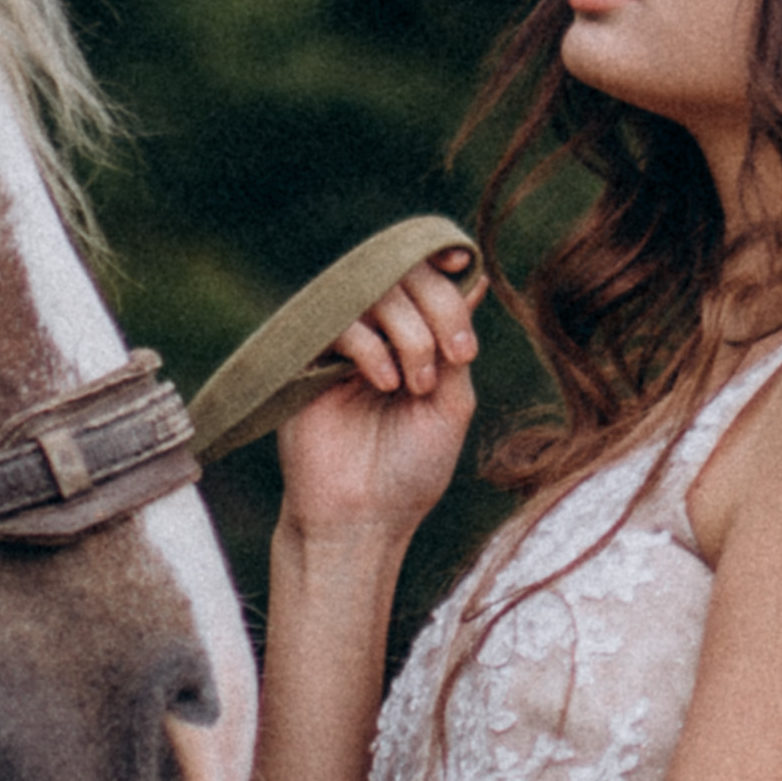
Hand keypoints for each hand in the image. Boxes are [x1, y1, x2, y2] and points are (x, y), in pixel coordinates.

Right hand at [275, 251, 482, 547]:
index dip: (442, 262)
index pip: (427, 279)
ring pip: (375, 293)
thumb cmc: (411, 470)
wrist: (365, 518)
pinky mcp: (308, 361)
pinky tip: (386, 384)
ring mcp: (343, 346)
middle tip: (455, 355)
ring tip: (418, 385)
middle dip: (438, 307)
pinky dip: (373, 348)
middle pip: (404, 275)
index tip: (461, 265)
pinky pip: (341, 324)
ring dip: (411, 333)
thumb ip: (455, 344)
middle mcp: (378, 335)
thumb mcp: (453, 402)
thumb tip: (473, 283)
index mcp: (414, 340)